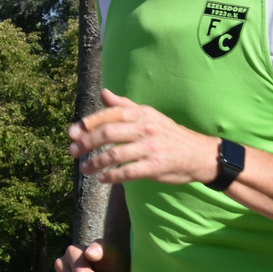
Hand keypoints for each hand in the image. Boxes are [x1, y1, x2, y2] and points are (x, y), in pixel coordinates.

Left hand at [71, 89, 217, 185]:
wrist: (200, 154)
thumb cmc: (170, 135)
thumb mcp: (150, 116)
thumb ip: (125, 105)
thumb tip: (104, 93)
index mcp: (142, 113)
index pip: (109, 115)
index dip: (87, 124)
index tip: (72, 133)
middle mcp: (146, 128)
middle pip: (107, 134)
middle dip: (86, 143)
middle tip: (73, 152)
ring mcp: (151, 147)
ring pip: (114, 154)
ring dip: (95, 163)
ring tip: (84, 169)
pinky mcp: (156, 166)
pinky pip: (128, 172)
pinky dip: (112, 176)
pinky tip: (102, 178)